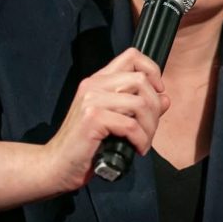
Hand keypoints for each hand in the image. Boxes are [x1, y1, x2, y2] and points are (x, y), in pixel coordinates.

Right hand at [45, 47, 169, 190]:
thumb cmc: (86, 145)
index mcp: (98, 81)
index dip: (152, 70)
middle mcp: (93, 85)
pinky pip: (131, 125)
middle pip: (141, 81)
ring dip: (149, 127)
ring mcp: (91, 100)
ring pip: (140, 103)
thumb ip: (139, 107)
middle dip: (154, 108)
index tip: (157, 92)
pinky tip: (136, 149)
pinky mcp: (92, 118)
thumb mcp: (115, 121)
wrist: (57, 165)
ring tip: (143, 142)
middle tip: (150, 129)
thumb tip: (165, 98)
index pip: (132, 56)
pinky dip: (140, 140)